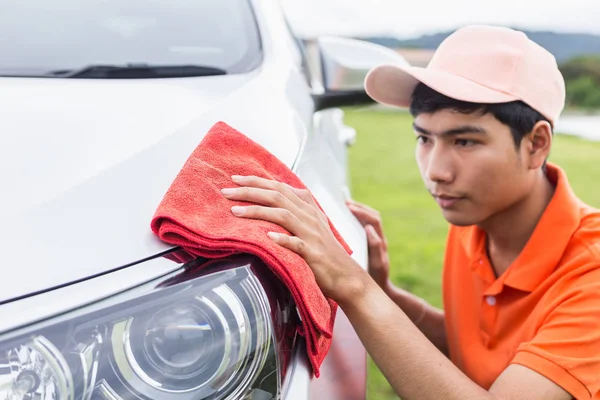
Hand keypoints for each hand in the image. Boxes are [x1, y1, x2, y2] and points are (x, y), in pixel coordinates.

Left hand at [221, 175, 363, 301]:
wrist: (346, 277)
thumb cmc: (324, 253)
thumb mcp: (311, 227)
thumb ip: (294, 212)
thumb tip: (271, 202)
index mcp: (308, 208)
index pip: (280, 187)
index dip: (257, 181)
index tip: (235, 178)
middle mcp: (310, 217)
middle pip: (278, 196)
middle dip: (250, 191)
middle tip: (226, 191)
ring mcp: (312, 234)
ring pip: (283, 215)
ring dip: (257, 211)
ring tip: (235, 211)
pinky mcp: (314, 253)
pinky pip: (297, 243)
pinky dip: (282, 239)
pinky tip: (267, 237)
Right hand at [346, 200, 389, 289]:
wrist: (382, 290)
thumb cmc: (378, 279)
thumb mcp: (377, 265)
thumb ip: (375, 247)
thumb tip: (369, 229)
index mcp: (381, 242)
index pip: (373, 220)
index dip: (362, 212)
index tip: (348, 207)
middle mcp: (380, 239)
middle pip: (372, 216)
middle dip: (359, 207)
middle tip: (344, 202)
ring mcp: (375, 241)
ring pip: (369, 220)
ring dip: (359, 211)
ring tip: (345, 206)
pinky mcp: (370, 244)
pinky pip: (365, 226)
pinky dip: (357, 219)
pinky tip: (346, 219)